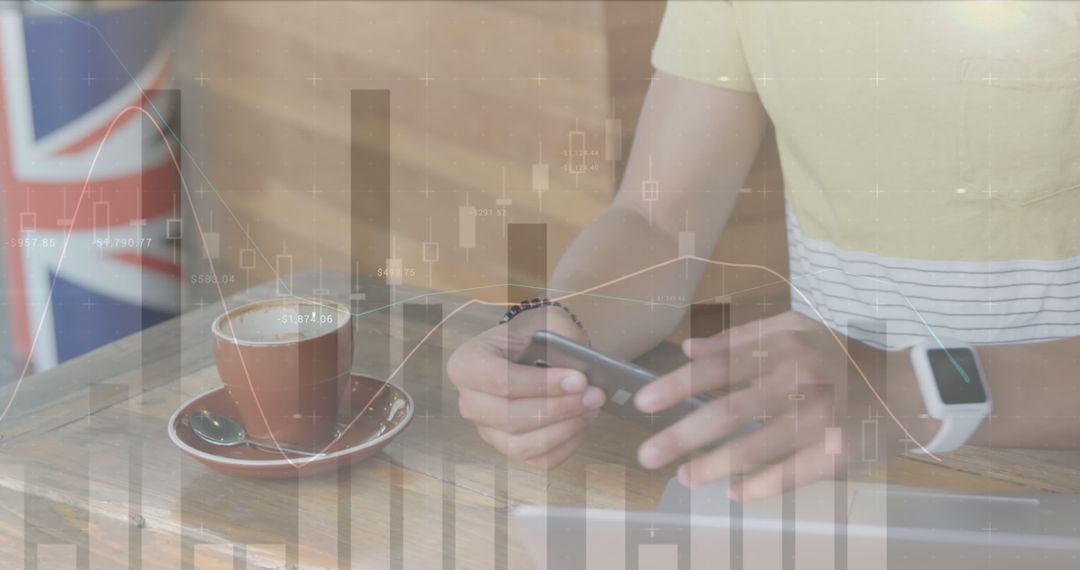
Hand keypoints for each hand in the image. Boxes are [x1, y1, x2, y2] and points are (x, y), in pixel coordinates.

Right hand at [447, 307, 605, 467]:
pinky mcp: (508, 449)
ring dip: (564, 429)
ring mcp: (487, 430)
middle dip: (558, 408)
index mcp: (467, 364)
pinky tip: (582, 423)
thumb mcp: (547, 322)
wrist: (532, 350)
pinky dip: (566, 445)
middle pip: (509, 417)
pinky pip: (538, 459)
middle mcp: (470, 401)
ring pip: (522, 445)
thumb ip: (563, 339)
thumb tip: (583, 371)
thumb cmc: (535, 336)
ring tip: (591, 408)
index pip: (498, 380)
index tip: (578, 380)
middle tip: (593, 395)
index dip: (539, 384)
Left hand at [634, 311, 933, 500]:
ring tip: (684, 477)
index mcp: (782, 348)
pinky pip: (791, 474)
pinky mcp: (837, 452)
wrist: (905, 388)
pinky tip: (733, 493)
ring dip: (713, 466)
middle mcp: (798, 381)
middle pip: (729, 412)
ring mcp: (818, 419)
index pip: (718, 367)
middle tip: (648, 454)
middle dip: (682, 436)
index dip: (676, 385)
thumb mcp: (792, 330)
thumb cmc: (838, 356)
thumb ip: (738, 338)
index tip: (642, 403)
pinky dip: (759, 486)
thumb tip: (687, 349)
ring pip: (755, 448)